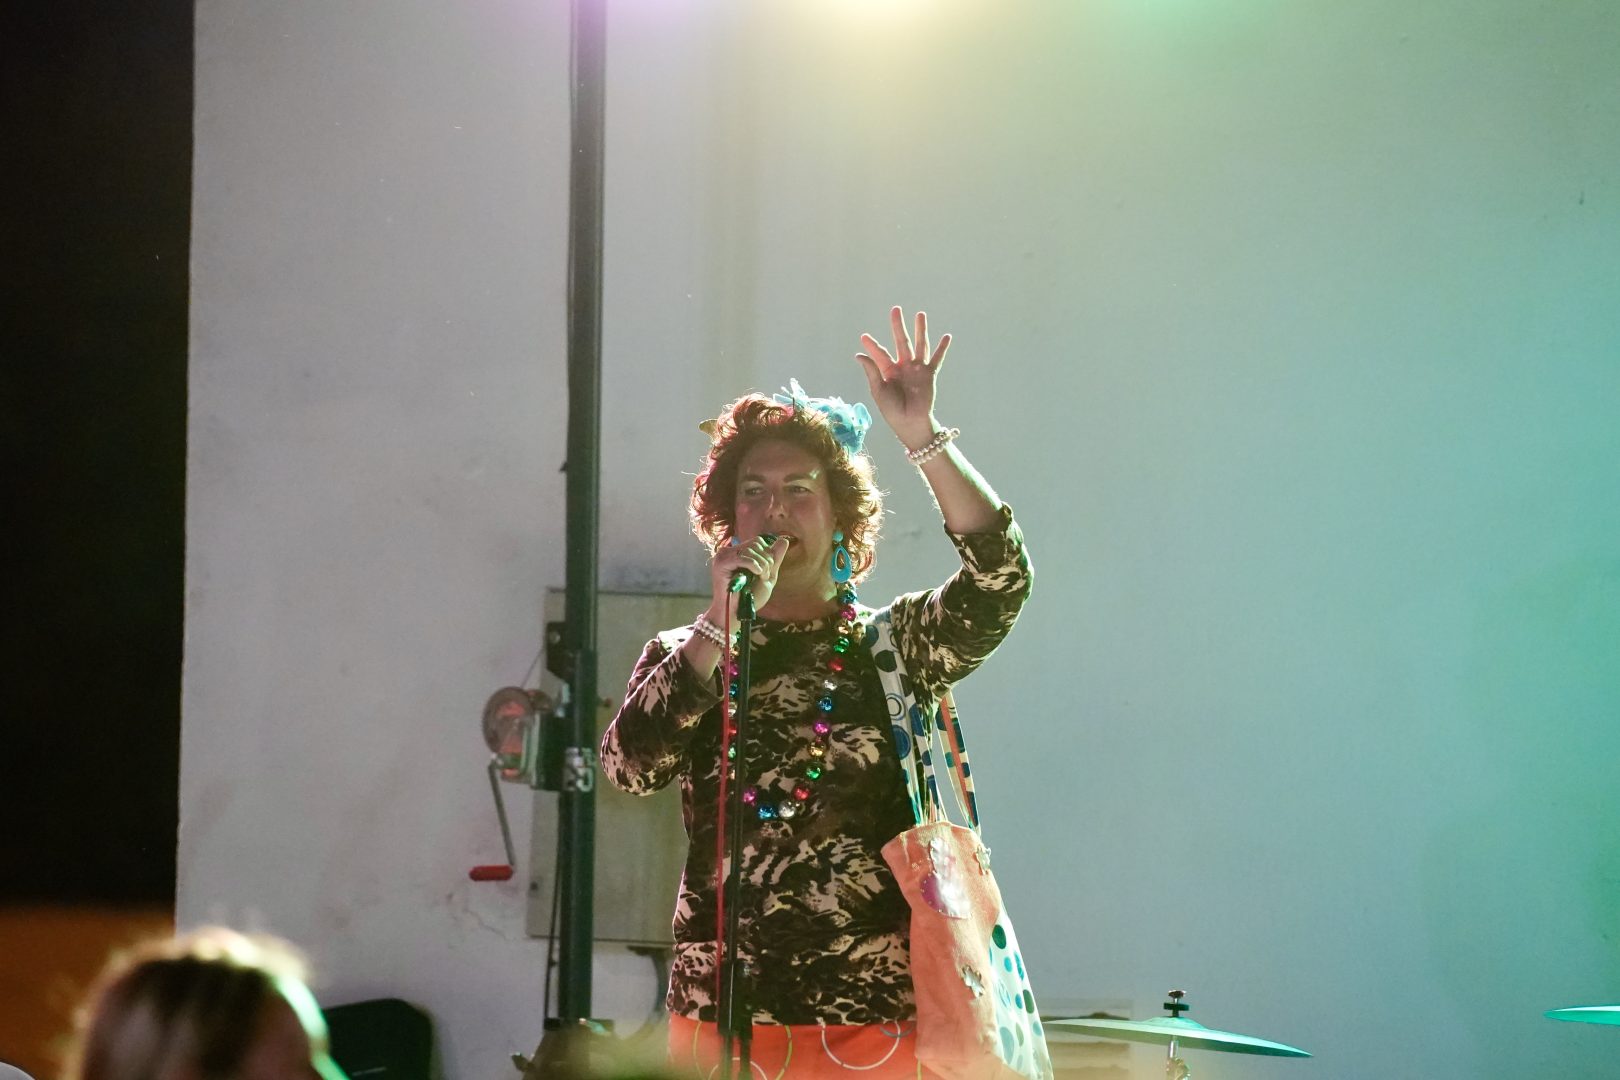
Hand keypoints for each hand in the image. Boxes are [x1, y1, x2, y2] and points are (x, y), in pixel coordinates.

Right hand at [707, 534, 790, 617]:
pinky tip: (756, 573)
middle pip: (756, 543)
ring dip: (761, 565)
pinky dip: (753, 565)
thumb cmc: (750, 597)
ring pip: (751, 549)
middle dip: (766, 560)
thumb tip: (784, 539)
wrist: (737, 613)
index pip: (758, 542)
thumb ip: (774, 558)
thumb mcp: (767, 575)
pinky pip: (743, 557)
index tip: (766, 573)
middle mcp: (729, 552)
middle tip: (763, 576)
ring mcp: (724, 556)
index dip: (767, 555)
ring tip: (759, 578)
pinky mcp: (721, 563)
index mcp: (738, 553)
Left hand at [854, 306, 949, 448]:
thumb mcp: (878, 391)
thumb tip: (860, 355)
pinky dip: (942, 348)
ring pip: (919, 345)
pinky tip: (946, 336)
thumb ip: (872, 371)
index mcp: (888, 371)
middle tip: (895, 309)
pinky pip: (936, 359)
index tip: (863, 337)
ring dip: (920, 330)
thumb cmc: (892, 410)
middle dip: (898, 326)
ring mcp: (917, 369)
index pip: (879, 354)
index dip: (872, 345)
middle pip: (901, 341)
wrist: (910, 423)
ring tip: (920, 314)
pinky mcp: (929, 374)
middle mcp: (903, 367)